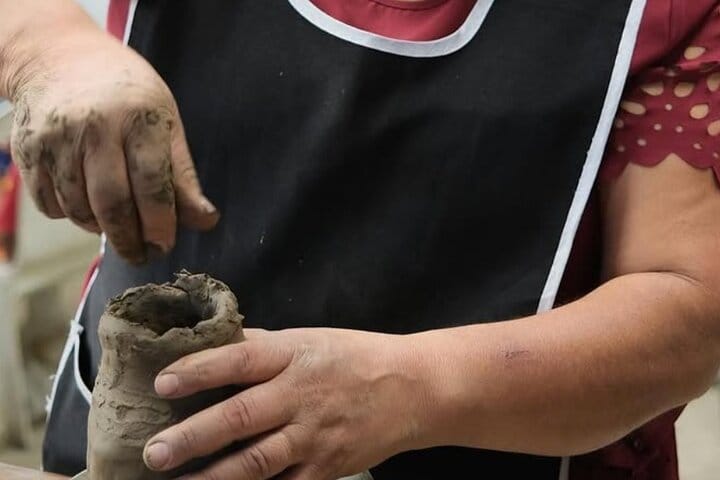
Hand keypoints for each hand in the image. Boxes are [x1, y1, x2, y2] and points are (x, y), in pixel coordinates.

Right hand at [6, 21, 217, 262]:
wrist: (60, 58)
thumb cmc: (127, 97)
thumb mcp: (165, 124)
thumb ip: (182, 176)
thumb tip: (206, 222)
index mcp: (137, 118)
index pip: (151, 183)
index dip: (160, 223)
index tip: (165, 245)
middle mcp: (92, 127)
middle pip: (111, 203)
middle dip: (129, 239)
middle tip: (142, 255)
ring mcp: (54, 139)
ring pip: (78, 210)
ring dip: (101, 229)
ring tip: (117, 224)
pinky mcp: (26, 150)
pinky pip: (50, 205)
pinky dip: (71, 216)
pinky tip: (87, 204)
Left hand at [143, 329, 425, 479]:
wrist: (413, 389)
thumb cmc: (354, 358)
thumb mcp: (310, 339)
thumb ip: (261, 346)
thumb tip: (210, 345)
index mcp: (295, 354)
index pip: (241, 359)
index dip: (200, 370)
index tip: (162, 383)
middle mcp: (302, 395)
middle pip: (242, 416)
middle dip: (194, 436)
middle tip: (154, 451)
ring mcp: (314, 437)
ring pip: (257, 461)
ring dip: (213, 477)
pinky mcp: (326, 470)